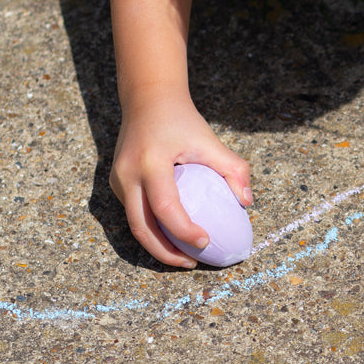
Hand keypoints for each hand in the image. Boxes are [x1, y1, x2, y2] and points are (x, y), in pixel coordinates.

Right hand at [109, 93, 251, 267]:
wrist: (148, 100)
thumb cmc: (183, 121)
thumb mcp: (210, 140)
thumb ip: (232, 168)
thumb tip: (245, 202)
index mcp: (150, 163)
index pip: (165, 208)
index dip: (184, 231)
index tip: (206, 242)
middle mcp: (127, 175)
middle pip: (141, 227)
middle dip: (166, 253)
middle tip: (192, 263)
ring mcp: (118, 181)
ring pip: (135, 225)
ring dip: (158, 246)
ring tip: (184, 257)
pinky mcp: (117, 184)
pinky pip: (134, 214)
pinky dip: (153, 231)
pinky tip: (174, 238)